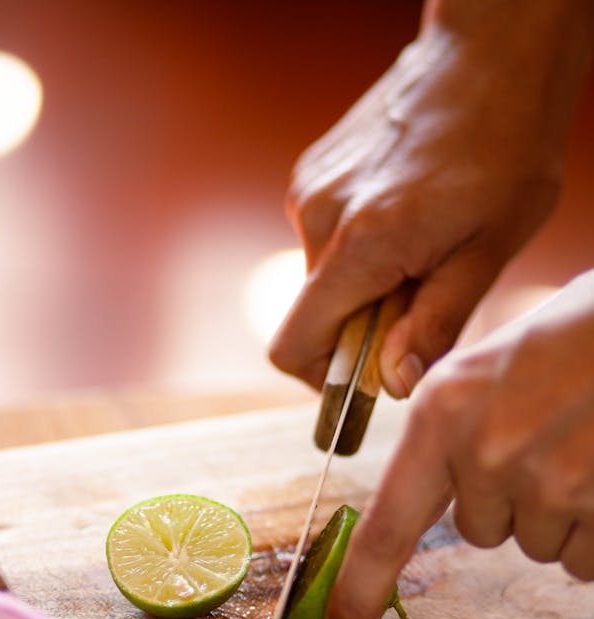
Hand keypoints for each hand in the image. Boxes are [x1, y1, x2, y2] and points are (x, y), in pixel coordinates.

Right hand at [269, 1, 592, 397]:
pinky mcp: (314, 174)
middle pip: (312, 316)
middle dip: (362, 326)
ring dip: (364, 284)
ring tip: (422, 245)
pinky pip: (325, 239)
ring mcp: (310, 191)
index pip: (294, 347)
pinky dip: (359, 249)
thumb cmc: (506, 147)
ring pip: (321, 278)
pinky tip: (406, 214)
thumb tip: (394, 383)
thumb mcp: (490, 251)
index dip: (324, 379)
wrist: (491, 53)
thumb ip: (436, 323)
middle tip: (423, 293)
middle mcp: (319, 219)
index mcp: (361, 246)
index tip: (368, 376)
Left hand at [323, 271, 593, 618]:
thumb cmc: (576, 331)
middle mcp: (485, 454)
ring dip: (564, 514)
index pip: (385, 526)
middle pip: (481, 531)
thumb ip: (456, 431)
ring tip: (587, 444)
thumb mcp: (493, 364)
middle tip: (552, 438)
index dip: (361, 589)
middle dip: (512, 501)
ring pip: (540, 546)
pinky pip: (588, 558)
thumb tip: (449, 503)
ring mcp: (549, 484)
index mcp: (442, 412)